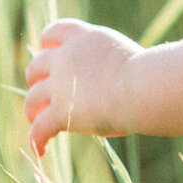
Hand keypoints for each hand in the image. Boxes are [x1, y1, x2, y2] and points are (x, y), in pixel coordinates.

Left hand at [23, 19, 141, 155]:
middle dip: (36, 80)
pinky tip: (41, 150)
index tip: (48, 53)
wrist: (146, 86)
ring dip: (32, 111)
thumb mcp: (126, 57)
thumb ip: (109, 64)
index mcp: (85, 39)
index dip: (47, 44)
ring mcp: (60, 84)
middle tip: (45, 95)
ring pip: (32, 99)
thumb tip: (114, 80)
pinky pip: (39, 128)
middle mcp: (66, 57)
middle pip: (36, 66)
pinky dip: (37, 139)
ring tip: (39, 123)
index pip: (53, 32)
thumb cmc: (150, 75)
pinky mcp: (60, 111)